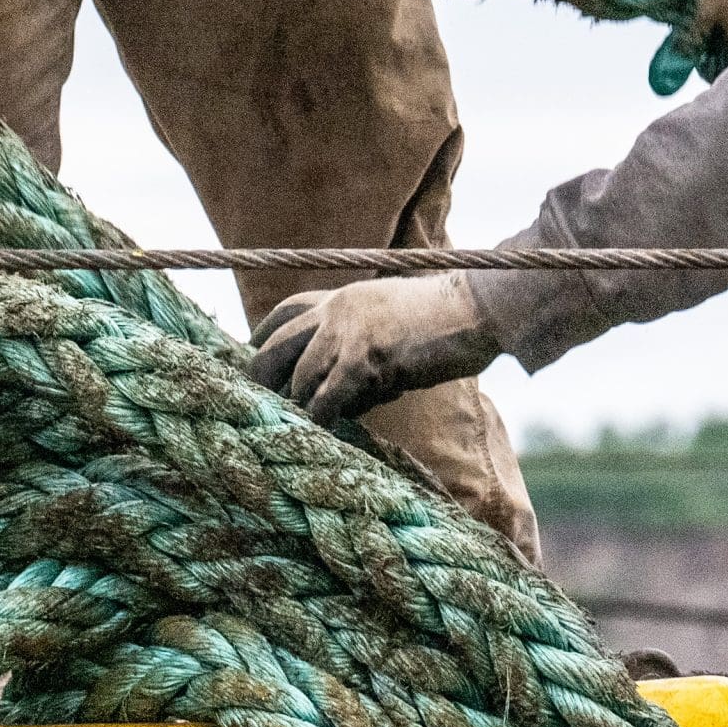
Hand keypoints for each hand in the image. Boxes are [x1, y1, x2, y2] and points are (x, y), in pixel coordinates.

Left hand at [249, 271, 497, 424]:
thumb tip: (342, 380)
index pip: (285, 312)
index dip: (263, 336)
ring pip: (300, 376)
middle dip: (262, 376)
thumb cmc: (444, 321)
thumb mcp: (391, 316)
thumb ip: (360, 337)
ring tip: (305, 425)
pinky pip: (328, 396)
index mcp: (343, 297)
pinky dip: (322, 416)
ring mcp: (349, 332)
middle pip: (277, 345)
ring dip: (300, 405)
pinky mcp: (367, 357)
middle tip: (259, 405)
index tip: (250, 355)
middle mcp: (337, 309)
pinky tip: (325, 429)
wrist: (477, 309)